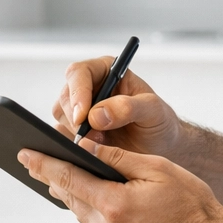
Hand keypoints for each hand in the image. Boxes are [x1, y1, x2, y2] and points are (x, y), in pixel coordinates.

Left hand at [17, 140, 222, 222]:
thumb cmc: (191, 201)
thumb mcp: (156, 168)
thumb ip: (115, 158)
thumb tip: (83, 147)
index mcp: (115, 204)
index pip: (68, 177)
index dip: (43, 164)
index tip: (24, 153)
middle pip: (70, 197)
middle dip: (53, 177)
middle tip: (35, 160)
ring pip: (81, 214)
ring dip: (72, 195)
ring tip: (60, 176)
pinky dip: (91, 211)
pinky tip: (92, 199)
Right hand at [53, 58, 185, 158]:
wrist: (160, 149)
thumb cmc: (159, 122)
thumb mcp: (153, 111)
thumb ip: (128, 107)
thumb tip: (97, 114)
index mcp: (106, 72)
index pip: (80, 73)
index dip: (78, 92)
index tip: (83, 116)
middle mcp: (89, 88)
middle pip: (66, 96)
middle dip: (76, 118)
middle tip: (94, 137)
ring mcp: (80, 110)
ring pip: (61, 116)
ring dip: (76, 132)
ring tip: (102, 144)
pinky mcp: (76, 131)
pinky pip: (63, 135)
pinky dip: (74, 144)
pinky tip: (93, 151)